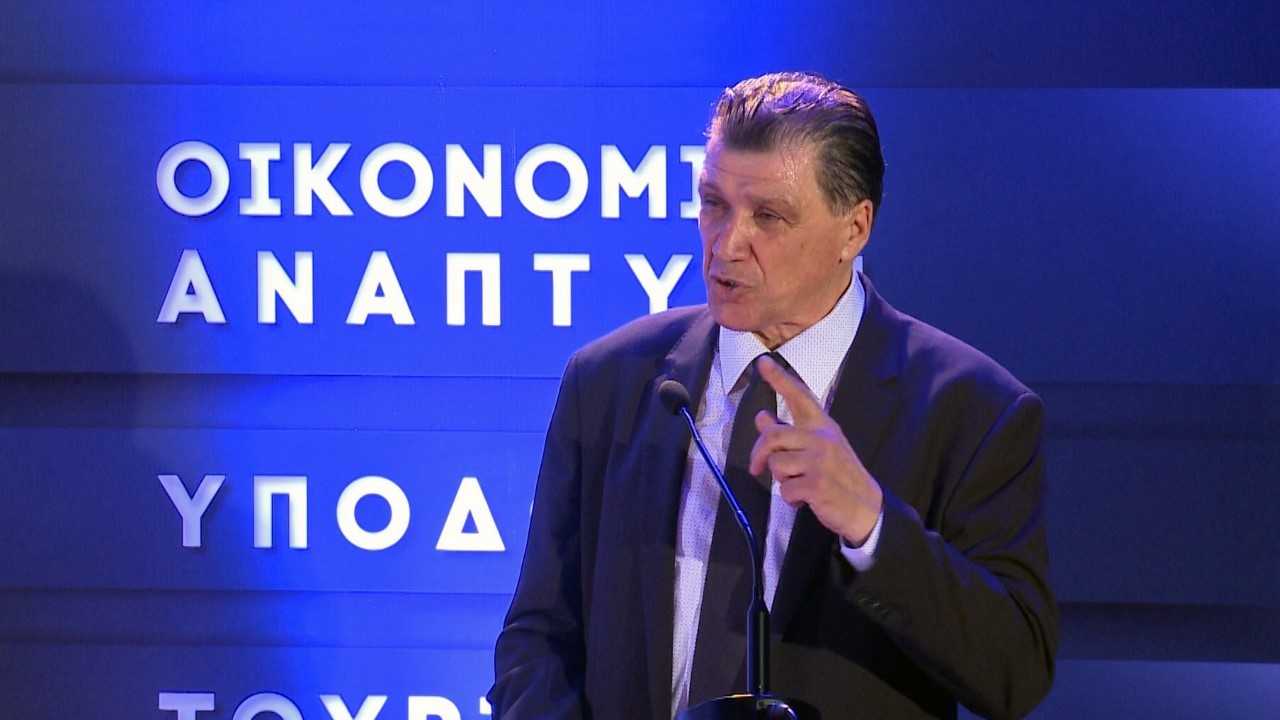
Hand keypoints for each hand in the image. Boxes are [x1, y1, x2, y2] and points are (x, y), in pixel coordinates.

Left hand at [748, 355, 883, 545]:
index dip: (780, 379)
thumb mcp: (819, 450)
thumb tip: (761, 417)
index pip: (799, 397)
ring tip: (799, 484)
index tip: (762, 362)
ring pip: (777, 465)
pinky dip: (790, 499)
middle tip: (757, 468)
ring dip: (781, 480)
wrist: (867, 508)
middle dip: (759, 454)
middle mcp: (822, 439)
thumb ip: (790, 435)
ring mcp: (820, 461)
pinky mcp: (817, 485)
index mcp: (823, 427)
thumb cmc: (839, 476)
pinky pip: (785, 490)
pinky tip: (805, 499)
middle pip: (773, 436)